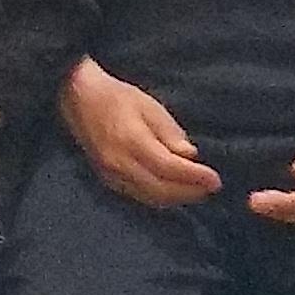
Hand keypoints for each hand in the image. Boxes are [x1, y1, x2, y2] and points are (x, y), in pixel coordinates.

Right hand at [60, 57, 218, 209]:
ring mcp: (111, 175)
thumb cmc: (117, 96)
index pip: (169, 168)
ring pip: (150, 198)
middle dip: (189, 192)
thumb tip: (189, 155)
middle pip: (161, 190)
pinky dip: (160, 197)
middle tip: (210, 188)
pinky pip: (139, 196)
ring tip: (197, 191)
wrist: (78, 99)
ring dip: (177, 198)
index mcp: (131, 141)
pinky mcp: (107, 180)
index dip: (194, 177)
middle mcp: (120, 164)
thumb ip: (169, 131)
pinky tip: (173, 190)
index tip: (215, 180)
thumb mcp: (148, 104)